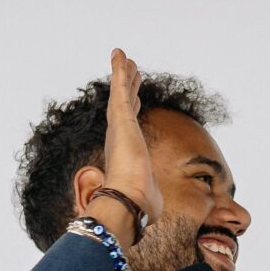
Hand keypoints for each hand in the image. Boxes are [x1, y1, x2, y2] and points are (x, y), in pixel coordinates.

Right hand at [90, 48, 165, 235]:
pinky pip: (120, 88)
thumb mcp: (148, 200)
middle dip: (128, 88)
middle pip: (124, 106)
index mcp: (126, 154)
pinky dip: (119, 71)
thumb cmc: (138, 207)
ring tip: (126, 58)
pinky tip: (121, 56)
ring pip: (121, 94)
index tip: (135, 99)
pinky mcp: (121, 118)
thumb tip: (151, 215)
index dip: (132, 111)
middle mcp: (119, 138)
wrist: (128, 203)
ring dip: (123, 75)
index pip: (129, 128)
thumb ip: (148, 201)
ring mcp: (118, 127)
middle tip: (131, 71)